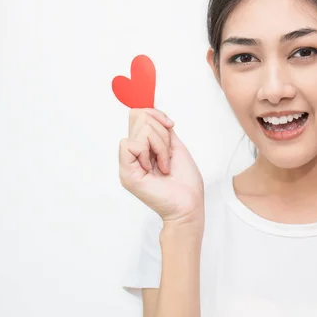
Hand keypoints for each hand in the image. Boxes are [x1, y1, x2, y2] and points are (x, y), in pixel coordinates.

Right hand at [118, 108, 203, 227]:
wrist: (189, 203)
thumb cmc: (185, 180)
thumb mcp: (174, 146)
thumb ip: (161, 130)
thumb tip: (150, 113)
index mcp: (143, 147)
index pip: (138, 115)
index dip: (155, 114)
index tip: (171, 126)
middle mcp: (132, 154)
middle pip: (138, 117)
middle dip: (161, 133)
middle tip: (168, 156)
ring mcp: (127, 164)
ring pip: (139, 130)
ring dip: (160, 145)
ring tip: (165, 164)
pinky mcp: (127, 173)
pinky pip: (130, 145)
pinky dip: (150, 152)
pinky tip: (157, 168)